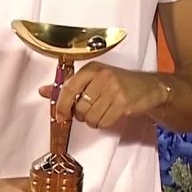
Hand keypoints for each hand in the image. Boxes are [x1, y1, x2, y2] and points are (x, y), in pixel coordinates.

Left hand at [42, 63, 169, 128]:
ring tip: (103, 112)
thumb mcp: (94, 79)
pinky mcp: (123, 103)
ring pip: (91, 117)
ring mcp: (114, 89)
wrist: (149, 87)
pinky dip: (104, 123)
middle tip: (91, 110)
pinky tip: (111, 114)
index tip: (59, 116)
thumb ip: (69, 86)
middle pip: (79, 107)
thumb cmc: (119, 83)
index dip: (61, 105)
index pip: (69, 88)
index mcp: (92, 69)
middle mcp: (102, 77)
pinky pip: (104, 122)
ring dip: (94, 120)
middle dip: (83, 115)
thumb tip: (43, 91)